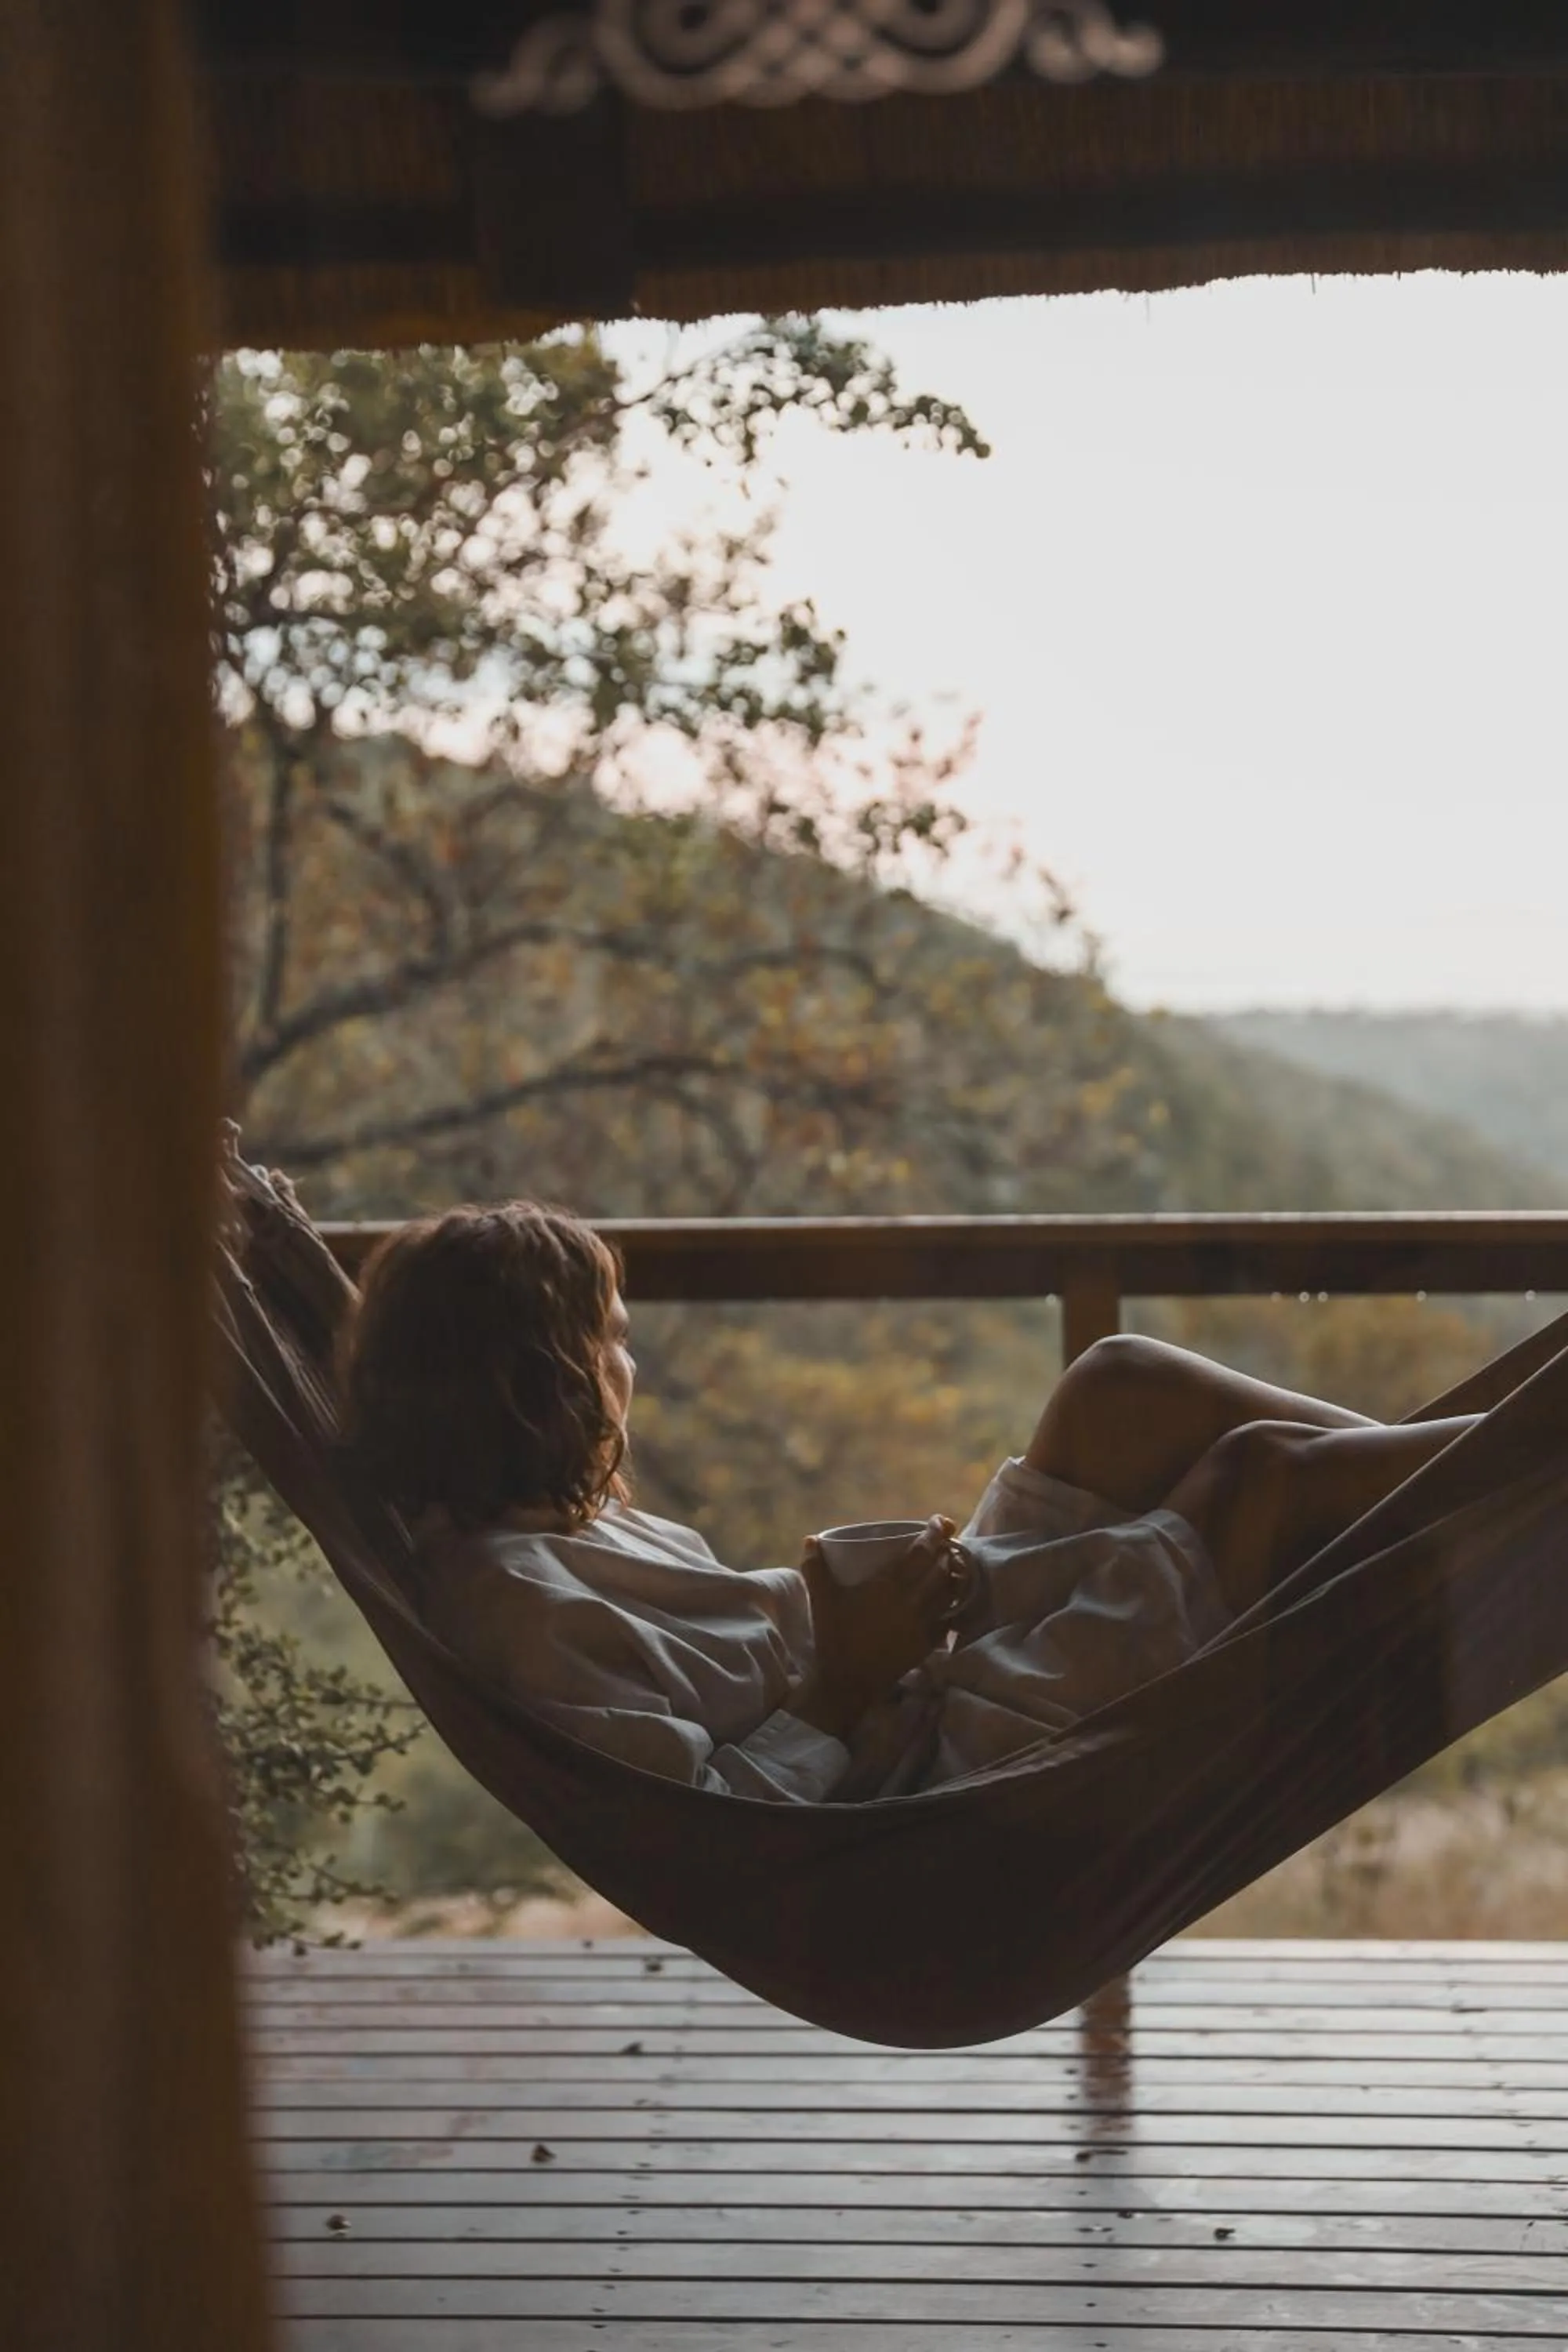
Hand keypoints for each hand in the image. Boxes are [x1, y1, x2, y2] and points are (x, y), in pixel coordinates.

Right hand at [791, 1516, 957, 1740]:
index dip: (935, 1533)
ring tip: (950, 1566)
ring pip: (950, 1594)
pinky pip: (948, 1620)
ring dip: (953, 1576)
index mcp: (888, 1587)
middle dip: (948, 1552)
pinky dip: (952, 1606)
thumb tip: (811, 1539)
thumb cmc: (834, 1637)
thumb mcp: (822, 1600)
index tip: (940, 1521)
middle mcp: (911, 1603)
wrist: (846, 1682)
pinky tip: (947, 1600)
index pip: (921, 1552)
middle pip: (942, 1570)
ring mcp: (922, 1625)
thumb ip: (815, 1568)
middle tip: (946, 1541)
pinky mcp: (926, 1645)